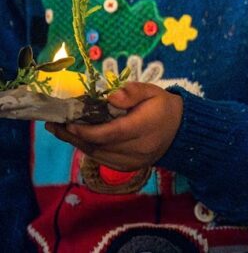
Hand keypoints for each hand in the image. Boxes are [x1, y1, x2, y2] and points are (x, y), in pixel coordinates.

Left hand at [45, 82, 182, 171]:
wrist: (180, 131)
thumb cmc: (163, 107)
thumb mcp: (153, 91)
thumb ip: (133, 91)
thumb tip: (111, 97)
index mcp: (146, 127)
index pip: (112, 133)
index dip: (87, 130)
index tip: (68, 121)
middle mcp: (138, 149)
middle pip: (99, 145)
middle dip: (73, 135)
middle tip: (54, 123)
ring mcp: (132, 162)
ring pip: (96, 154)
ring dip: (76, 142)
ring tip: (59, 129)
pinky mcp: (127, 168)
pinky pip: (101, 158)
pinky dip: (87, 148)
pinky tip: (77, 137)